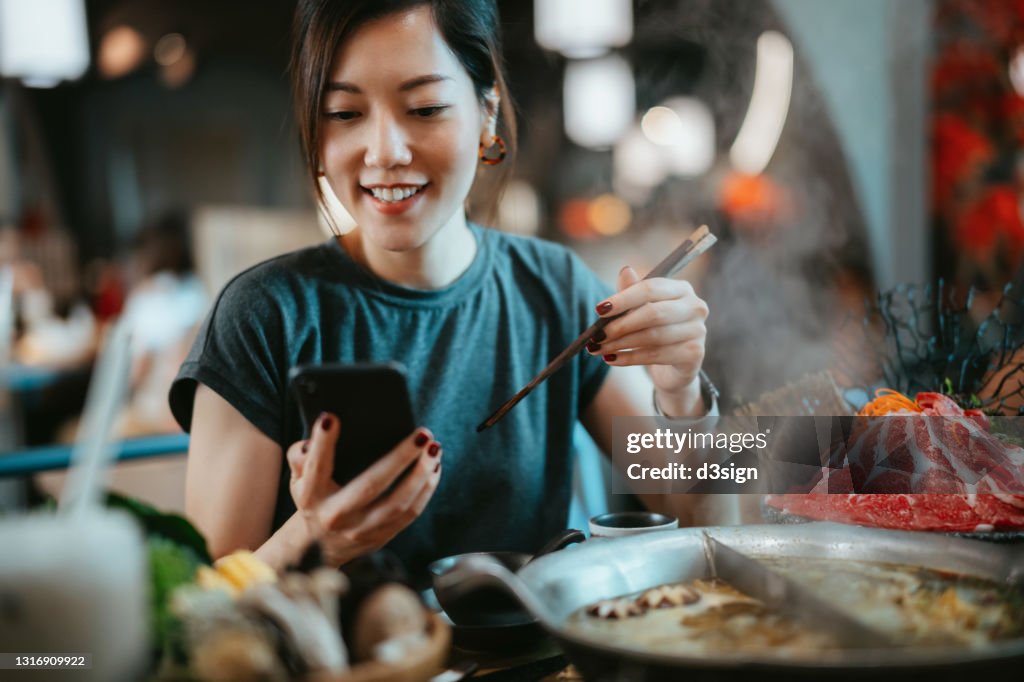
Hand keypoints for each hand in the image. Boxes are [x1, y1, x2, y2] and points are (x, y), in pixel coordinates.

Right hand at [286, 413, 441, 566]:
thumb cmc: (313, 497)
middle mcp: (336, 515)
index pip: (316, 467)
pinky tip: (434, 467)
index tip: (332, 418)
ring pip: (399, 503)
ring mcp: (361, 530)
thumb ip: (299, 455)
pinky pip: (410, 513)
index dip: (322, 444)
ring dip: (421, 474)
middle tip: (422, 434)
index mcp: (311, 496)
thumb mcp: (298, 478)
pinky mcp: (381, 537)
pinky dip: (426, 489)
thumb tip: (318, 434)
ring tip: (434, 449)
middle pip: (371, 485)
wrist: (319, 545)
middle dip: (400, 458)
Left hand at [588, 266, 708, 414]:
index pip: (650, 288)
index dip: (623, 299)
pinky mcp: (694, 354)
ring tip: (598, 348)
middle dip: (620, 325)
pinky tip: (611, 359)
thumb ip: (631, 292)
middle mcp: (695, 306)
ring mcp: (698, 331)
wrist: (674, 366)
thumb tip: (625, 270)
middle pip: (652, 313)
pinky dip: (629, 358)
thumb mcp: (640, 309)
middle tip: (596, 335)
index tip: (599, 310)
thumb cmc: (654, 330)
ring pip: (652, 336)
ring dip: (620, 343)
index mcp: (682, 288)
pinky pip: (656, 356)